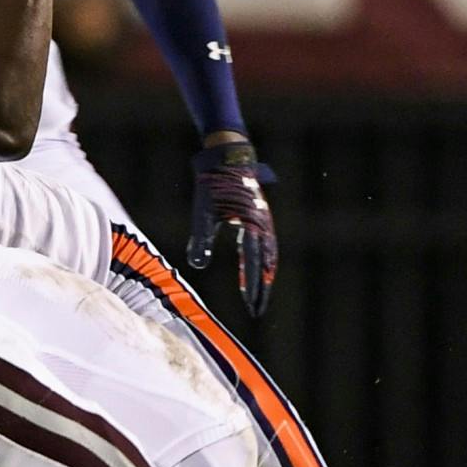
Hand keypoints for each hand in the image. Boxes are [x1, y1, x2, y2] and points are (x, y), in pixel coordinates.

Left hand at [187, 139, 277, 316]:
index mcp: (252, 224)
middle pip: (266, 264)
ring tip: (258, 296)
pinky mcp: (260, 217)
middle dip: (262, 288)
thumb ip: (202, 238)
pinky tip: (254, 271)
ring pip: (268, 255)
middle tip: (257, 309)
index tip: (251, 306)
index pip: (253, 263)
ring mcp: (264, 221)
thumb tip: (197, 265)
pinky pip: (264, 245)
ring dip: (263, 276)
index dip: (253, 286)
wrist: (228, 157)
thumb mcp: (203, 211)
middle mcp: (263, 225)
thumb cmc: (213, 184)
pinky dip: (261, 261)